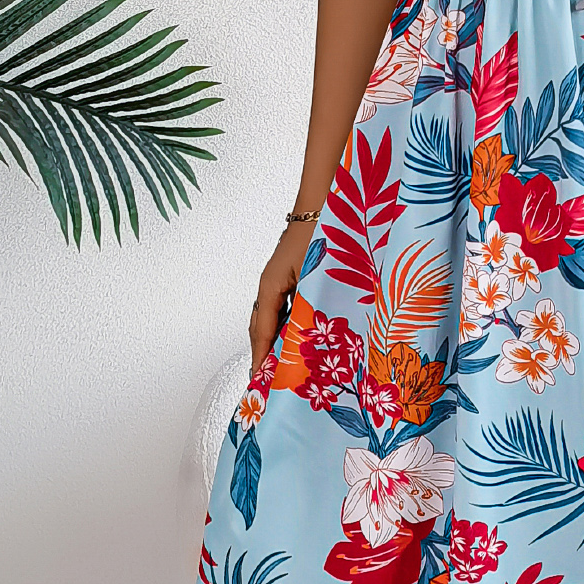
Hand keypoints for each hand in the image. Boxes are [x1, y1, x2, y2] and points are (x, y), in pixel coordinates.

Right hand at [249, 222, 314, 373]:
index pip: (262, 331)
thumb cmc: (320, 236)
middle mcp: (270, 286)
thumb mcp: (314, 278)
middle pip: (262, 327)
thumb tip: (304, 340)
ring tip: (283, 364)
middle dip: (265, 353)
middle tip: (268, 378)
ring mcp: (279, 281)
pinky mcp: (291, 277)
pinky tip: (300, 335)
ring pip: (273, 318)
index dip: (262, 357)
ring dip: (277, 340)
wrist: (323, 204)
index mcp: (270, 287)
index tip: (259, 379)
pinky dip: (288, 325)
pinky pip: (284, 308)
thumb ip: (308, 309)